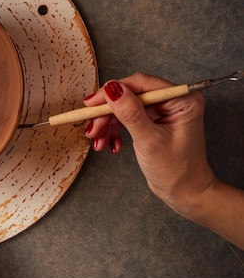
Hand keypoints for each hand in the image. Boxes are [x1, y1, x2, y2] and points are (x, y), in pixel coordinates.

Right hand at [83, 72, 212, 207]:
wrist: (184, 193)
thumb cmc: (176, 171)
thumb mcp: (150, 141)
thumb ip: (131, 113)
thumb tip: (112, 89)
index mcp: (181, 100)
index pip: (141, 84)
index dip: (113, 91)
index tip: (92, 103)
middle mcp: (172, 101)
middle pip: (129, 96)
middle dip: (108, 113)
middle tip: (92, 128)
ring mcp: (161, 111)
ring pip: (124, 107)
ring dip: (107, 124)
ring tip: (99, 142)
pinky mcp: (152, 121)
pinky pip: (126, 118)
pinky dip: (114, 130)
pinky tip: (111, 145)